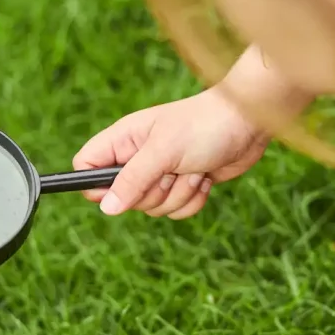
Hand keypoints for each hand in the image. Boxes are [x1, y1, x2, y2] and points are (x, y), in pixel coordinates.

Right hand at [73, 87, 268, 218]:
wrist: (247, 124)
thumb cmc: (203, 126)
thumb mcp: (163, 152)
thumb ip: (132, 180)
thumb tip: (105, 208)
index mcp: (124, 140)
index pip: (87, 166)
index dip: (95, 184)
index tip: (119, 188)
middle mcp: (139, 158)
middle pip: (123, 198)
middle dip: (153, 192)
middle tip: (171, 171)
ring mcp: (162, 174)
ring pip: (154, 208)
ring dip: (178, 194)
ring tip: (193, 168)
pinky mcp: (184, 185)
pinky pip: (177, 210)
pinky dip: (194, 199)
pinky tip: (205, 177)